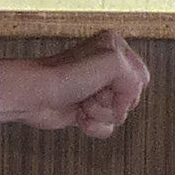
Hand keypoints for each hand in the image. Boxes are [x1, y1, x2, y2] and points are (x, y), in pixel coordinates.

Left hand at [0, 32, 149, 137]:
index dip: (128, 88)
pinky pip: (106, 127)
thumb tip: (127, 103)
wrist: (33, 96)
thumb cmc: (63, 76)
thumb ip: (133, 79)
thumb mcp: (111, 63)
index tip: (110, 86)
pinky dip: (94, 126)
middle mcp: (107, 67)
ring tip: (82, 103)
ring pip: (118, 114)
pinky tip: (79, 116)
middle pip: (131, 98)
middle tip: (93, 92)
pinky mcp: (87, 110)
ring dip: (100, 114)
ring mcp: (97, 90)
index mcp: (115, 47)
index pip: (141, 77)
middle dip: (112, 101)